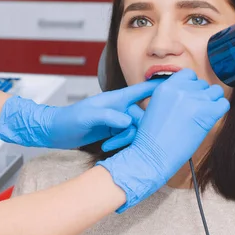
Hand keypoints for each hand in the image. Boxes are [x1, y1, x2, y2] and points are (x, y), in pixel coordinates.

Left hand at [0, 80, 159, 148]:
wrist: (55, 131)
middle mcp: (120, 108)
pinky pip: (127, 137)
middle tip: (129, 139)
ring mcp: (117, 120)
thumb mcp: (88, 116)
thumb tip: (128, 121)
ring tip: (110, 145)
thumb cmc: (69, 119)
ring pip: (136, 130)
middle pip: (143, 117)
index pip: (143, 90)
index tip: (179, 86)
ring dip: (127, 139)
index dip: (161, 87)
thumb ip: (108, 116)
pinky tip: (109, 147)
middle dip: (139, 129)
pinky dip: (121, 143)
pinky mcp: (113, 131)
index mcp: (117, 99)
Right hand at [97, 69, 229, 211]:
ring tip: (202, 116)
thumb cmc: (152, 139)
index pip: (188, 74)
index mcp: (166, 87)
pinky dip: (219, 111)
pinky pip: (223, 103)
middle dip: (200, 96)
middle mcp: (180, 89)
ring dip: (212, 102)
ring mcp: (194, 100)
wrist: (152, 156)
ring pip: (215, 91)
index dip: (191, 85)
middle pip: (202, 84)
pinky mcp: (206, 113)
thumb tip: (190, 93)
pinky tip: (210, 120)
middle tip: (193, 113)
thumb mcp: (154, 107)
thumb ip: (172, 95)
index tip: (190, 97)